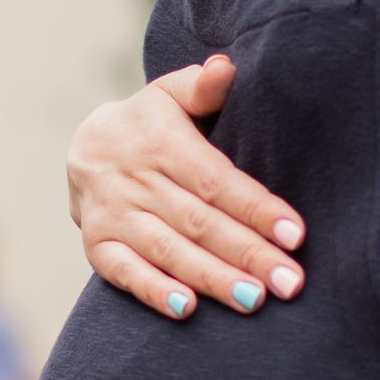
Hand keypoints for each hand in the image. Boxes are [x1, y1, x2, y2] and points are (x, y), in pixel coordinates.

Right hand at [68, 56, 305, 320]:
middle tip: (290, 283)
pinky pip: (124, 272)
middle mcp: (135, 180)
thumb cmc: (151, 123)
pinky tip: (187, 310)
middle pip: (199, 223)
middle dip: (248, 254)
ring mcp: (113, 215)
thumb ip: (202, 87)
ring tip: (254, 301)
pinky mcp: (97, 245)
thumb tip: (227, 69)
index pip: (216, 181)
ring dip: (212, 278)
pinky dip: (154, 291)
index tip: (295, 234)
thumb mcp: (171, 96)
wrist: (85, 145)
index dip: (256, 208)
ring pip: (169, 251)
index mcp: (161, 142)